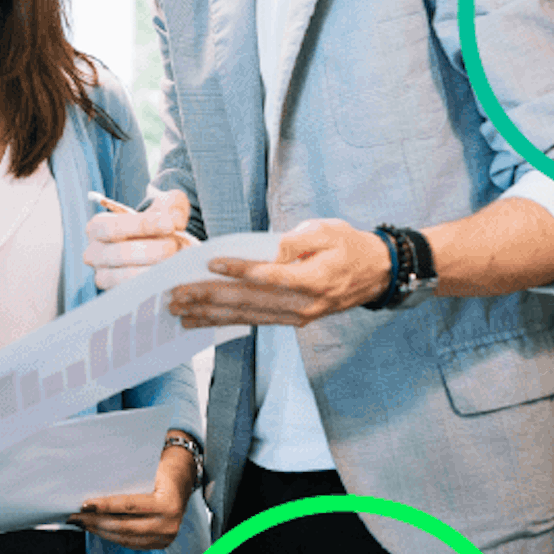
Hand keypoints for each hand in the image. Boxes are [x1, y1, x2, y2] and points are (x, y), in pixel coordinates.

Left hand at [70, 439, 193, 549]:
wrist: (183, 477)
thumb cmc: (162, 468)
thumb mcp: (148, 469)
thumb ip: (127, 479)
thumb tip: (94, 486)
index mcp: (168, 504)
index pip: (130, 506)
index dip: (105, 506)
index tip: (85, 505)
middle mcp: (169, 524)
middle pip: (124, 526)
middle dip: (97, 522)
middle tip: (76, 516)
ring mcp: (166, 537)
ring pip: (125, 538)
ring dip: (101, 531)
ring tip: (83, 523)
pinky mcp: (160, 543)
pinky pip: (131, 543)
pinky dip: (112, 536)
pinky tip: (98, 528)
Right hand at [85, 189, 194, 290]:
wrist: (158, 246)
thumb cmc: (156, 224)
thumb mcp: (164, 206)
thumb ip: (171, 205)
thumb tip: (174, 219)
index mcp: (97, 227)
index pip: (113, 227)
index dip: (142, 225)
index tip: (168, 224)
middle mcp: (94, 253)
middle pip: (120, 253)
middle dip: (152, 249)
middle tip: (174, 245)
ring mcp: (104, 276)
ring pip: (126, 277)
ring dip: (154, 269)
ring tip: (174, 261)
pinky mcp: (118, 295)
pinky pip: (135, 294)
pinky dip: (155, 285)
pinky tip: (171, 277)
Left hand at [167, 218, 392, 326]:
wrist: (377, 273)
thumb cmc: (349, 245)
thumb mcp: (327, 231)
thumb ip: (295, 242)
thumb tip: (267, 249)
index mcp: (314, 279)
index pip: (270, 276)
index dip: (240, 270)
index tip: (210, 263)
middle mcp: (304, 304)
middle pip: (249, 301)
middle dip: (209, 298)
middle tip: (177, 295)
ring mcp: (298, 316)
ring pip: (247, 316)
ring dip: (210, 315)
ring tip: (180, 312)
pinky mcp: (293, 320)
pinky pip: (254, 322)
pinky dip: (226, 322)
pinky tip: (203, 320)